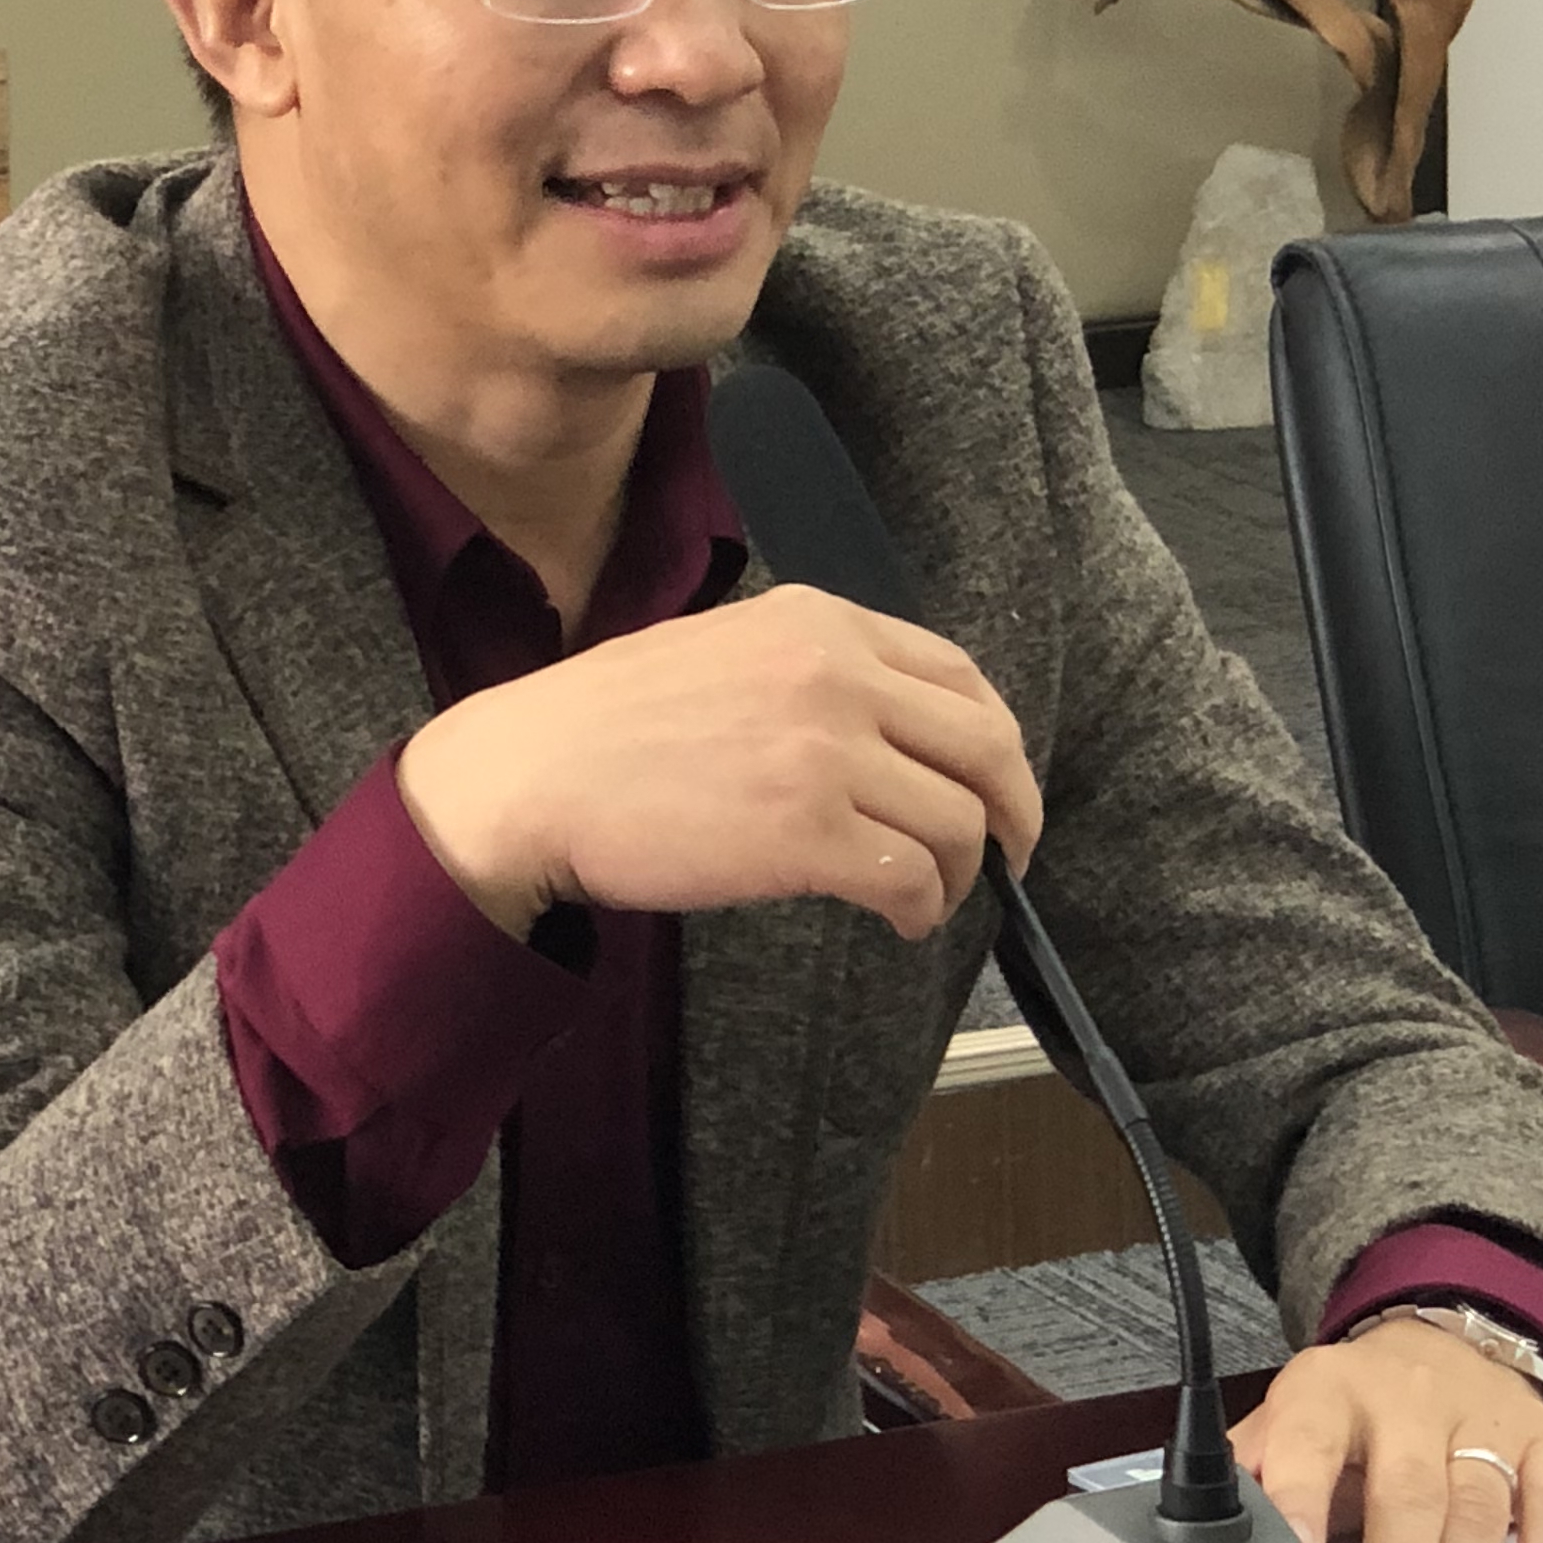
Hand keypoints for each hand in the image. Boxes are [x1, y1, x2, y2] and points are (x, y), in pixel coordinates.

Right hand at [396, 585, 1042, 941]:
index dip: (995, 742)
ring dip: (959, 873)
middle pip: (986, 746)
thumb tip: (892, 732)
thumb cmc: (609, 726)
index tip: (994, 786)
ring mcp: (825, 752)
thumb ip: (810, 668)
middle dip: (1012, 811)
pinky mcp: (806, 832)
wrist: (530, 775)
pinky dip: (922, 908)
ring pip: (958, 821)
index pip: (960, 674)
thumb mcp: (723, 650)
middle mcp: (836, 674)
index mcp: (819, 622)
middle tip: (1006, 856)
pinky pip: (911, 877)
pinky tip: (898, 920)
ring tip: (924, 898)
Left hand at [1230, 1315, 1542, 1542]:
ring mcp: (1482, 1418)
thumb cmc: (1355, 1409)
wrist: (1443, 1341)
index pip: (1312, 1437)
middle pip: (1409, 1490)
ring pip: (1477, 1509)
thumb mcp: (1293, 1421)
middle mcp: (1408, 1398)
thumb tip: (1207, 1530)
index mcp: (1329, 1390)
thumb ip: (1256, 1470)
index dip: (1303, 1494)